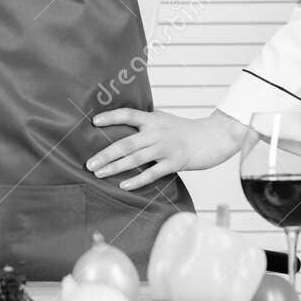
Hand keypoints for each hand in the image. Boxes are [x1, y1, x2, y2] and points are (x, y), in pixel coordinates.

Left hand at [86, 109, 251, 190]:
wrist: (212, 138)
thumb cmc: (184, 131)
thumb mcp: (164, 120)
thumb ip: (146, 123)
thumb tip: (122, 125)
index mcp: (153, 119)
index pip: (128, 115)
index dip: (111, 117)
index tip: (94, 122)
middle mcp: (157, 132)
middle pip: (126, 143)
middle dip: (105, 154)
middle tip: (88, 164)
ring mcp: (166, 148)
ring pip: (135, 159)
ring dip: (114, 167)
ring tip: (98, 173)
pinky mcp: (174, 163)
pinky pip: (152, 173)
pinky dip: (136, 180)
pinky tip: (123, 185)